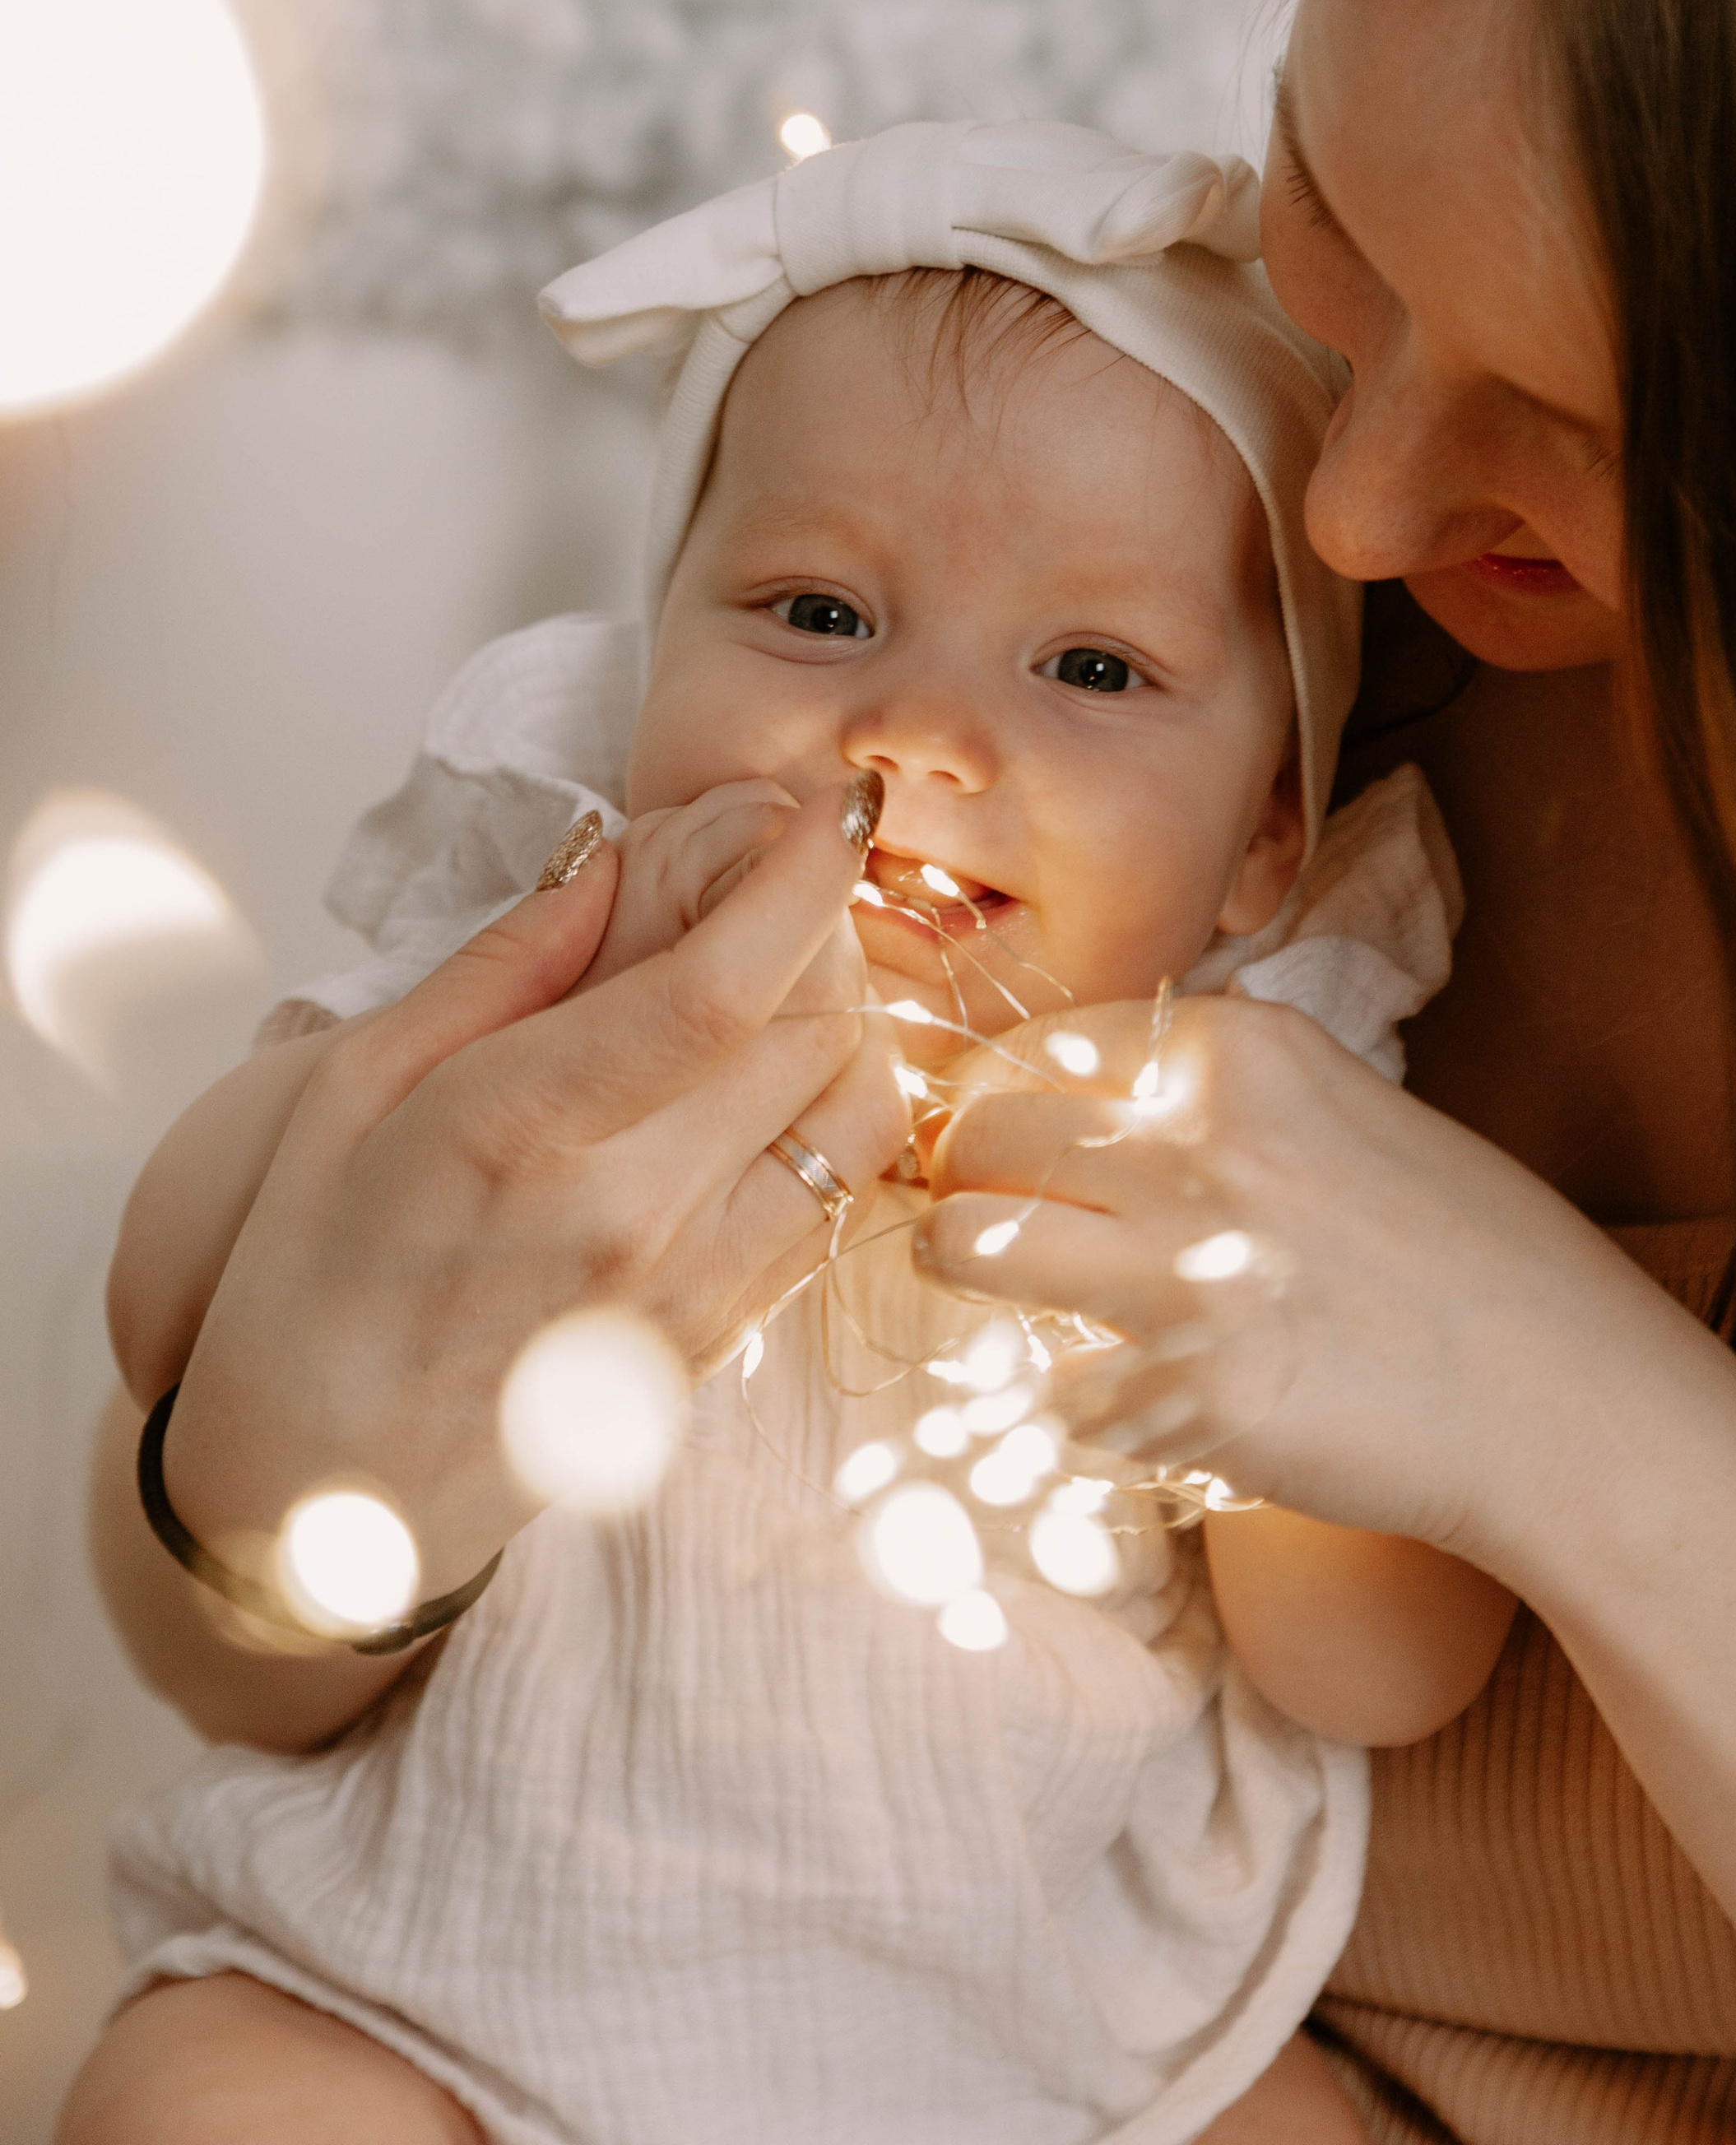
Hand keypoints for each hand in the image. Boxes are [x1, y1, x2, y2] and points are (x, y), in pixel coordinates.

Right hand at [162, 780, 905, 1599]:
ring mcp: (685, 1293)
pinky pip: (832, 1210)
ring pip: (856, 1121)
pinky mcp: (717, 1347)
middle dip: (825, 935)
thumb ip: (498, 964)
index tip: (837, 806)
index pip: (717, 987)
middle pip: (814, 1035)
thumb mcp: (353, 1092)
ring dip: (849, 1029)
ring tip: (787, 991)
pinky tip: (769, 1094)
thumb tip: (606, 855)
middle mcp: (625, 1214)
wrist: (308, 1500)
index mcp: (515, 1131)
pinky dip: (830, 1125)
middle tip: (786, 893)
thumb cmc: (310, 1276)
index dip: (802, 881)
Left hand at [920, 996, 1695, 1589]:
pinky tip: (1126, 1391)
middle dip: (960, 1170)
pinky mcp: (1179, 1396)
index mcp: (1244, 1055)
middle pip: (983, 1129)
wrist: (1567, 1401)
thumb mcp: (1347, 1115)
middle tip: (979, 1204)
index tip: (992, 1127)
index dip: (998, 1089)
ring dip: (965, 1265)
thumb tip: (1086, 1107)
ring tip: (996, 1283)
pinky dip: (1069, 1395)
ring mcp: (1180, 1271)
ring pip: (966, 1243)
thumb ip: (1219, 1098)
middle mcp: (1198, 1143)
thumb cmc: (1474, 1257)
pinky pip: (1049, 1385)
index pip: (1042, 1039)